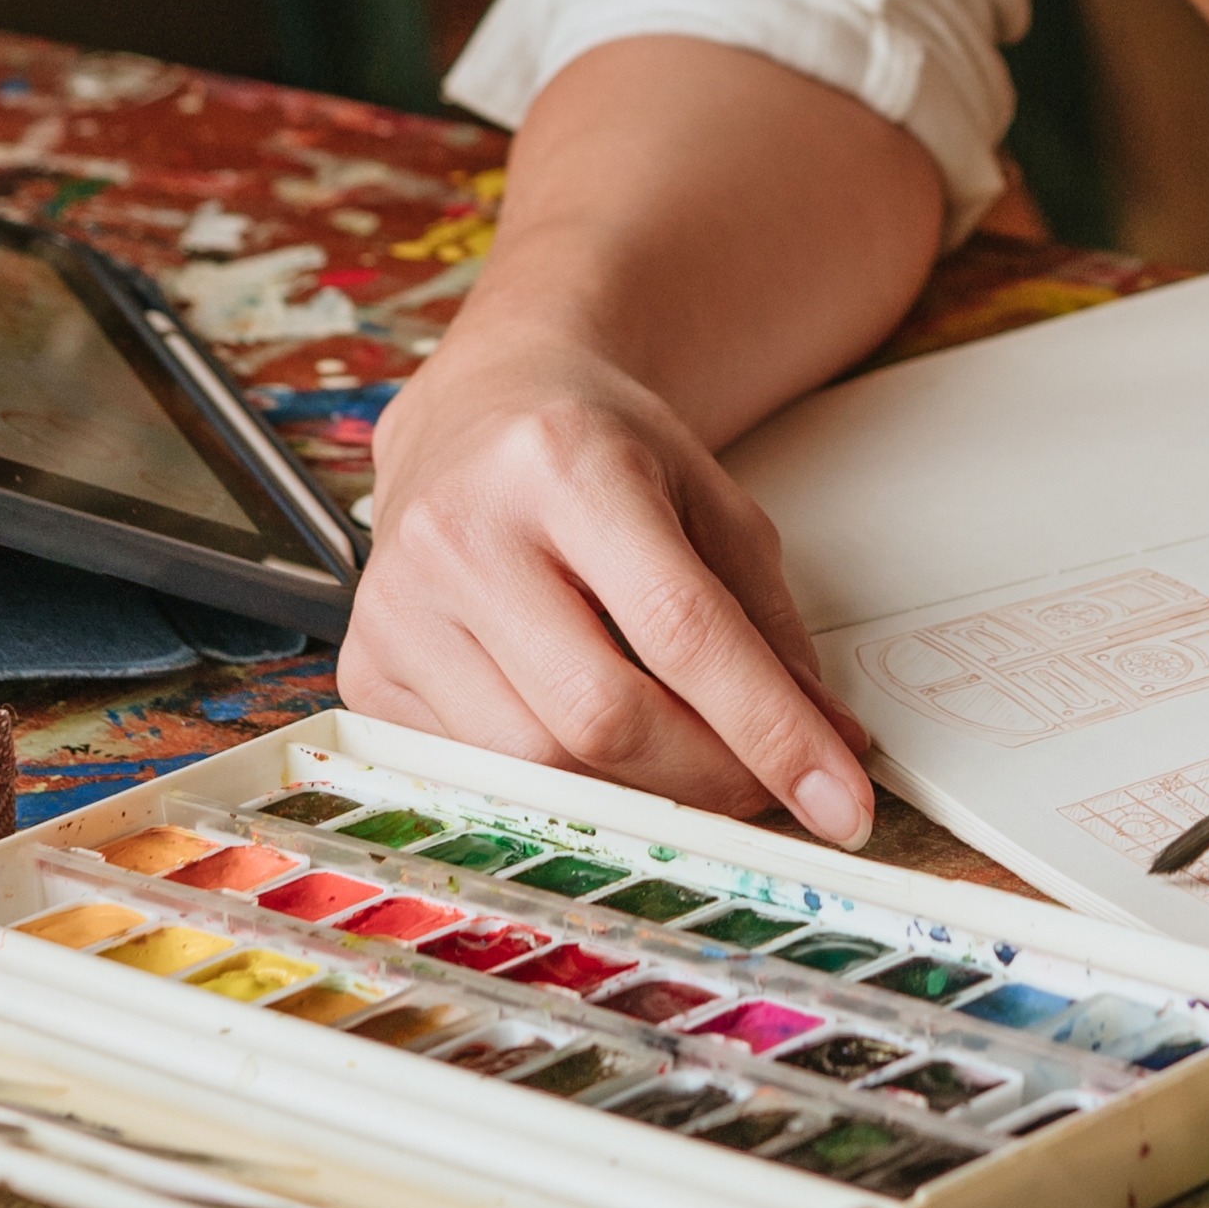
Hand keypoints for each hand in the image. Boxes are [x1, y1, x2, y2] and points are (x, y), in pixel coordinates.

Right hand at [342, 325, 873, 839]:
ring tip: (689, 770)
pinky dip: (559, 782)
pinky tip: (595, 749)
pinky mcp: (369, 665)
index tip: (839, 800)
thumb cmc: (598, 451)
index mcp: (565, 464)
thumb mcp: (709, 502)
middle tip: (768, 791)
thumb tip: (829, 747)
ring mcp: (400, 603)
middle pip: (601, 715)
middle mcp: (466, 530)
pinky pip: (480, 771)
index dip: (769, 729)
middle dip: (708, 779)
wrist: (484, 407)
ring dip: (637, 795)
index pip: (680, 629)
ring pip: (534, 764)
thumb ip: (770, 626)